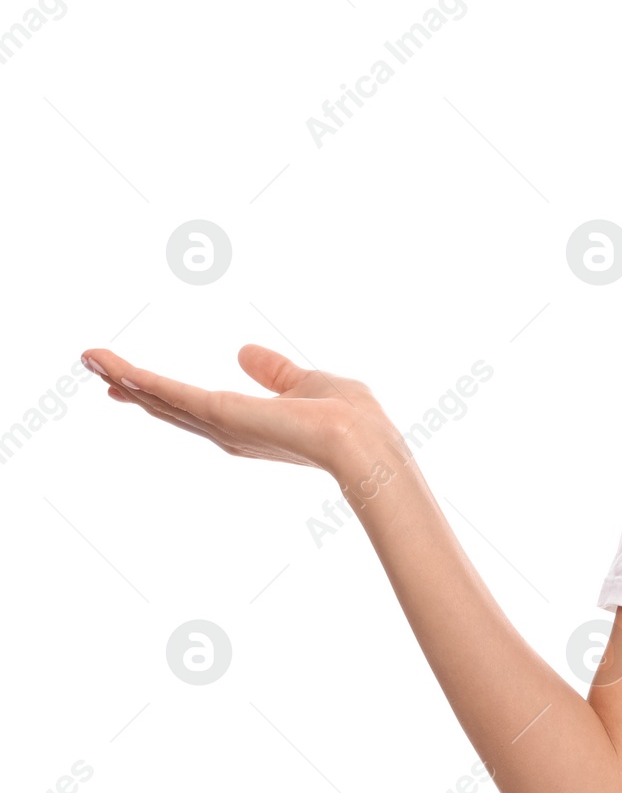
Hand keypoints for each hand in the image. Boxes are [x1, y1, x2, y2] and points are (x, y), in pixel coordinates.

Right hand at [80, 344, 396, 476]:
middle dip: (130, 384)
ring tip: (90, 358)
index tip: (130, 380)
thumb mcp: (305, 383)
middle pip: (167, 405)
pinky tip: (114, 367)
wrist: (360, 440)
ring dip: (124, 376)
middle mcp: (228, 432)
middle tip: (94, 365)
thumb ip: (275, 371)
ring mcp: (221, 426)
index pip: (194, 407)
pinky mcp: (219, 414)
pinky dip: (139, 379)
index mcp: (248, 425)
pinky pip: (170, 393)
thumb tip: (245, 352)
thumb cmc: (348, 418)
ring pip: (161, 398)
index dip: (161, 393)